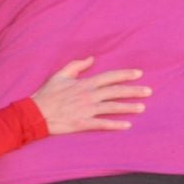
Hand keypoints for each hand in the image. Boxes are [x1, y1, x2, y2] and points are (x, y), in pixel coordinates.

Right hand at [31, 57, 150, 135]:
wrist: (35, 113)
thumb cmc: (46, 94)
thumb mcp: (60, 74)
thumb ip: (77, 65)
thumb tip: (91, 58)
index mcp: (85, 83)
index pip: (109, 77)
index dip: (125, 75)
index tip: (139, 74)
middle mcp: (89, 96)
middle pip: (115, 92)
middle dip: (133, 91)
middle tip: (149, 91)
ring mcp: (86, 110)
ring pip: (112, 107)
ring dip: (128, 107)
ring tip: (142, 107)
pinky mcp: (82, 123)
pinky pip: (102, 124)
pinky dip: (115, 125)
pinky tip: (127, 125)